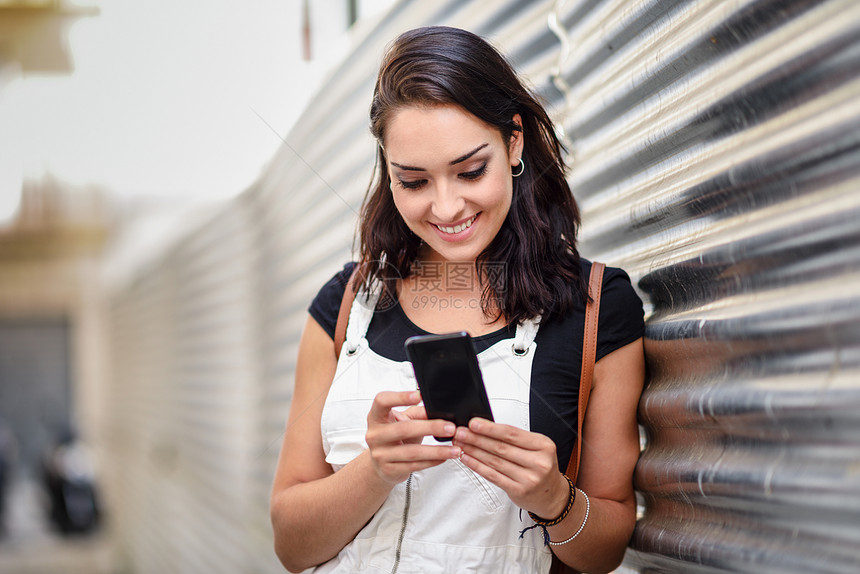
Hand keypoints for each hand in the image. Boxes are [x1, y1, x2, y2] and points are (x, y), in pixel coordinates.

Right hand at [365, 390, 460, 484]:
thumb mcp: (403, 421)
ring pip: (412, 452)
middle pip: (403, 429)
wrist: (380, 464)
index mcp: (376, 417)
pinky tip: (444, 457)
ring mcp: (380, 454)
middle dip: (430, 428)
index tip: (419, 396)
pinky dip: (432, 461)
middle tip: (450, 428)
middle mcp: (375, 435)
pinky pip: (415, 466)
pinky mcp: (389, 470)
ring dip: (437, 451)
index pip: (382, 401)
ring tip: (454, 449)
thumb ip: (418, 414)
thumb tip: (437, 409)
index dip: (399, 397)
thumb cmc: (393, 438)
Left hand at [452, 418, 568, 517]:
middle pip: (501, 447)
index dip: (490, 428)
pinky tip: (467, 459)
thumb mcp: (537, 448)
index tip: (473, 423)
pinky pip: (493, 476)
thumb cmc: (540, 467)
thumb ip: (515, 439)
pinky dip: (478, 466)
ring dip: (474, 451)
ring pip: (495, 461)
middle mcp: (538, 462)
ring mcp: (529, 478)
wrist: (552, 495)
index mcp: (543, 445)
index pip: (512, 433)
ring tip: (460, 444)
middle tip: (461, 433)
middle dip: (477, 438)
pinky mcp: (519, 491)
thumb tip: (485, 428)